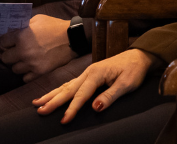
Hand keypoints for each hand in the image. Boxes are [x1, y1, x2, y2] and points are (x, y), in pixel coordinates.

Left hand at [0, 14, 74, 82]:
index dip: (6, 41)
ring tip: (25, 60)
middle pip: (5, 58)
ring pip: (14, 69)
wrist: (72, 38)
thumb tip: (14, 30)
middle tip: (17, 51)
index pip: (2, 42)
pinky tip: (32, 67)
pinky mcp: (39, 72)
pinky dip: (27, 73)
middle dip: (10, 54)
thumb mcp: (38, 19)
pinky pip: (25, 78)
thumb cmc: (55, 26)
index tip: (10, 41)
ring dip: (19, 64)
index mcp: (21, 36)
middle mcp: (23, 51)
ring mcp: (31, 63)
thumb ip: (24, 26)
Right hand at [35, 48, 157, 122]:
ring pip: (66, 86)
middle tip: (39, 111)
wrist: (139, 56)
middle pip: (68, 89)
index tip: (64, 120)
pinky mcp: (89, 76)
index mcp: (96, 74)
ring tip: (37, 103)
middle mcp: (88, 72)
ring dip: (51, 95)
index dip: (72, 109)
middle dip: (52, 101)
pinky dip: (59, 91)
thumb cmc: (134, 70)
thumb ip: (110, 96)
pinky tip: (51, 95)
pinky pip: (70, 85)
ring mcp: (87, 73)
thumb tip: (95, 107)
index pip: (81, 95)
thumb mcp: (127, 84)